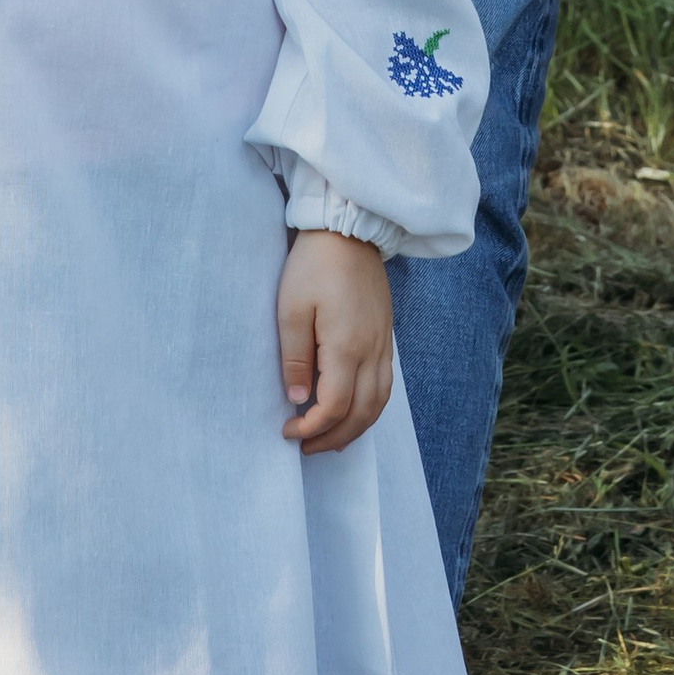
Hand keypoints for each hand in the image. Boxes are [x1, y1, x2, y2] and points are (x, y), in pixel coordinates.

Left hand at [278, 228, 395, 451]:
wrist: (348, 228)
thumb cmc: (314, 265)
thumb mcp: (291, 309)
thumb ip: (294, 358)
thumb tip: (297, 398)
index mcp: (347, 346)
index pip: (334, 407)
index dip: (311, 428)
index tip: (288, 430)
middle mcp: (372, 351)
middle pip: (361, 414)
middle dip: (334, 438)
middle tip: (306, 446)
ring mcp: (383, 343)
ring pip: (379, 403)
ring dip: (356, 428)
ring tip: (330, 437)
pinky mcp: (386, 334)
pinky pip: (385, 385)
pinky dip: (370, 407)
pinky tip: (353, 409)